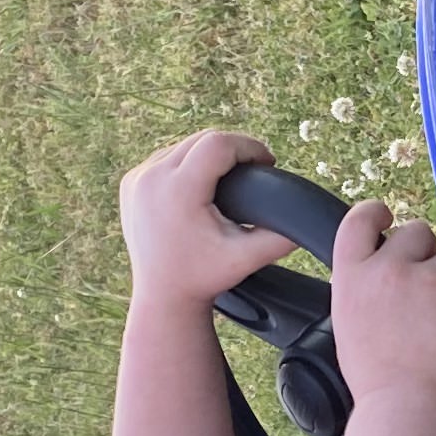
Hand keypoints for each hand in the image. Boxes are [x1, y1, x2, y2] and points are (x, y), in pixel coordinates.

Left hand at [118, 129, 293, 304]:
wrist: (162, 295)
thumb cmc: (205, 277)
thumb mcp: (246, 258)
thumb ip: (278, 238)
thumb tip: (305, 221)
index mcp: (178, 191)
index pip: (219, 144)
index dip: (249, 147)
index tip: (267, 162)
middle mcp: (152, 178)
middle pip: (201, 140)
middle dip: (232, 149)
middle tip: (254, 167)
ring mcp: (137, 179)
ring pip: (183, 146)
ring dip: (208, 155)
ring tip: (231, 173)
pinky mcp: (130, 183)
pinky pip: (165, 158)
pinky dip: (186, 164)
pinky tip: (200, 181)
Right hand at [324, 198, 435, 408]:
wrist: (405, 404)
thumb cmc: (377, 376)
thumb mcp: (349, 321)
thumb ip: (365, 287)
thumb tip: (384, 275)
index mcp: (353, 275)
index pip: (360, 219)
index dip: (376, 213)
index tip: (386, 216)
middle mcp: (389, 267)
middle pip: (417, 232)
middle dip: (426, 253)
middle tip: (427, 289)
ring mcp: (430, 277)